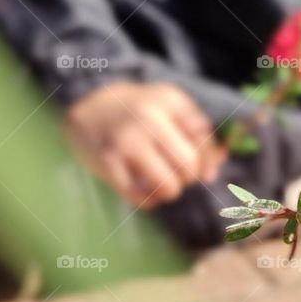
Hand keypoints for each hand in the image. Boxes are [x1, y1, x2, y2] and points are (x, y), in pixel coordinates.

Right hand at [65, 82, 225, 208]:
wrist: (89, 108)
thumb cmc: (140, 110)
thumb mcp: (170, 107)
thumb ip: (198, 134)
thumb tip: (212, 174)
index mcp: (169, 101)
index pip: (204, 139)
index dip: (208, 158)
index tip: (201, 164)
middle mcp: (148, 118)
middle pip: (189, 164)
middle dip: (189, 176)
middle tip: (179, 172)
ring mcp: (126, 141)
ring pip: (168, 185)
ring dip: (170, 191)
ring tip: (163, 181)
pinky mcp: (108, 162)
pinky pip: (142, 198)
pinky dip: (150, 200)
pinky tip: (146, 189)